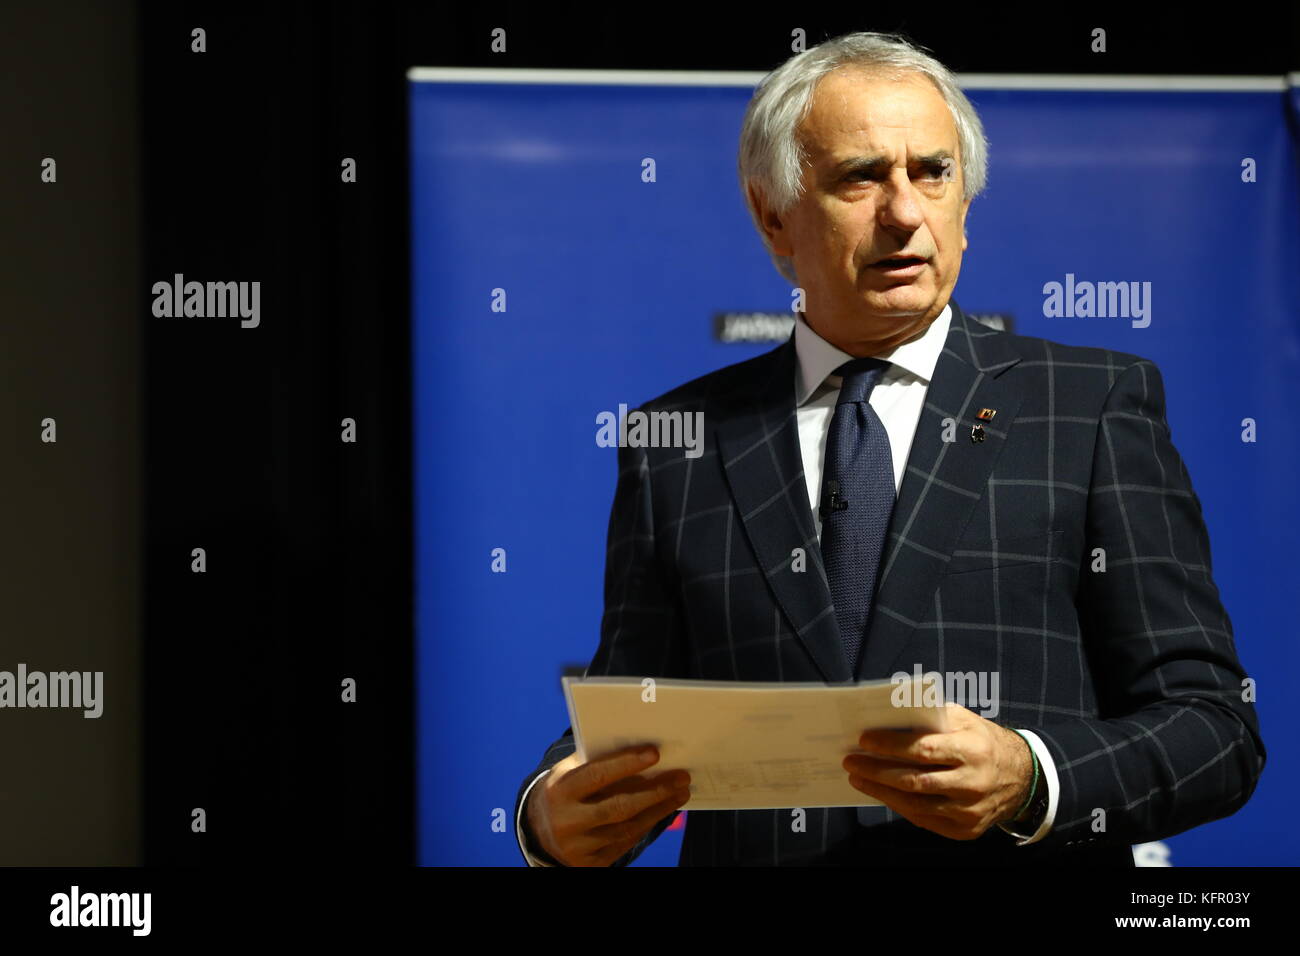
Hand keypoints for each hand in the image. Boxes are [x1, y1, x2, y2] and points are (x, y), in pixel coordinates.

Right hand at [525, 745, 690, 866]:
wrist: (539, 830)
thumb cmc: (565, 790)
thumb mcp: (570, 772)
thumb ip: (596, 761)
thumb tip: (641, 751)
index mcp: (560, 791)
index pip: (596, 776)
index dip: (626, 764)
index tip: (655, 753)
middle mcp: (567, 821)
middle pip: (618, 807)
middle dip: (654, 792)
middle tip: (681, 778)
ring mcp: (578, 846)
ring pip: (626, 829)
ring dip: (658, 810)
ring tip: (680, 793)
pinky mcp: (589, 864)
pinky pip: (624, 845)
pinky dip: (646, 826)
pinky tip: (662, 811)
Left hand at [841, 703, 1033, 840]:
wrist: (1021, 778)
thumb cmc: (982, 741)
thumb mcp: (964, 720)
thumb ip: (931, 717)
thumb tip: (889, 716)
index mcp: (972, 750)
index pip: (923, 749)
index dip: (890, 746)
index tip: (864, 740)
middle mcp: (973, 783)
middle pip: (915, 780)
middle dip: (877, 771)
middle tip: (851, 761)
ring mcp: (969, 811)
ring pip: (916, 805)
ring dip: (881, 792)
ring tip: (858, 779)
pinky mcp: (966, 830)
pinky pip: (925, 820)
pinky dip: (899, 806)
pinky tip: (882, 794)